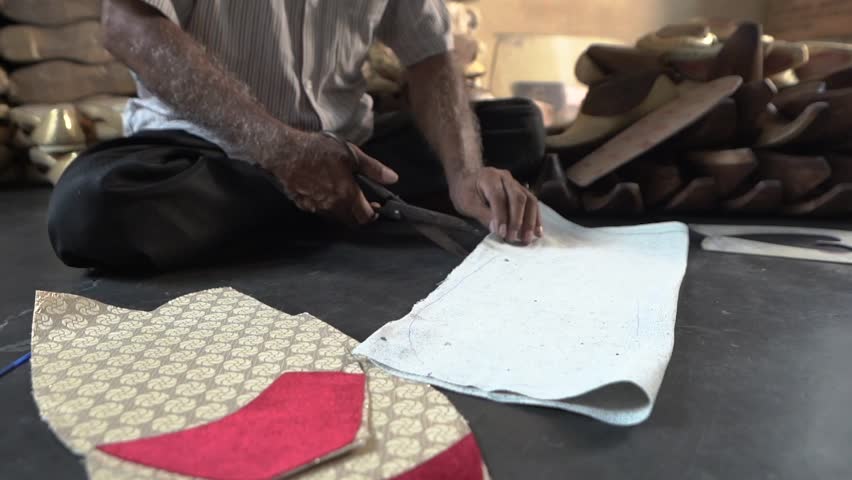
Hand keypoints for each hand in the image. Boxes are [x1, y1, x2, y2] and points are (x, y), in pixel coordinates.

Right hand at [267, 132, 398, 225]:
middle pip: (351, 221)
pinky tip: (324, 192)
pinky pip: (319, 210)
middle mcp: (331, 206)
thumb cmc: (316, 151)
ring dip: (343, 211)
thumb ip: (373, 169)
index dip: (374, 214)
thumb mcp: (351, 154)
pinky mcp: (302, 204)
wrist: (283, 152)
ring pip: (335, 217)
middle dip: (359, 215)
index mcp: (346, 195)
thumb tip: (392, 178)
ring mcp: (315, 207)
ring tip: (344, 195)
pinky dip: (325, 206)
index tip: (377, 207)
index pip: (366, 217)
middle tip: (363, 203)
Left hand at [449, 167, 542, 244]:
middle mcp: (505, 177)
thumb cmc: (466, 192)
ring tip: (528, 238)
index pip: (499, 197)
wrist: (468, 179)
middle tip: (514, 238)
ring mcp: (516, 183)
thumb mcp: (467, 204)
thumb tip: (497, 229)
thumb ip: (482, 215)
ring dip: (530, 221)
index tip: (502, 234)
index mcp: (489, 177)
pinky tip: (537, 232)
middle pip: (518, 198)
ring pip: (529, 200)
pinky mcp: (522, 190)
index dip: (501, 216)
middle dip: (518, 220)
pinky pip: (532, 203)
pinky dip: (535, 218)